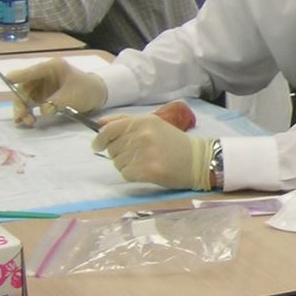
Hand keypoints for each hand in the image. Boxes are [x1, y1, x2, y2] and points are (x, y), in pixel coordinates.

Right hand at [6, 59, 106, 126]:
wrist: (98, 95)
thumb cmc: (87, 89)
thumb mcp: (73, 95)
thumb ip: (57, 102)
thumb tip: (43, 110)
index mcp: (51, 68)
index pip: (31, 71)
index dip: (18, 76)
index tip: (7, 81)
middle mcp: (43, 75)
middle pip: (24, 87)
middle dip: (20, 102)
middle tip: (22, 116)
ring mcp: (41, 86)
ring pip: (25, 97)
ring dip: (23, 109)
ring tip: (27, 121)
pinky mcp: (42, 96)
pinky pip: (30, 103)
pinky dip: (28, 112)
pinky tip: (27, 120)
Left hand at [93, 116, 212, 189]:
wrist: (198, 160)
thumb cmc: (174, 142)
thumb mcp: (152, 124)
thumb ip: (126, 121)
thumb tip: (99, 124)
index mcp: (142, 121)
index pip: (109, 130)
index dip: (100, 139)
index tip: (97, 146)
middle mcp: (141, 135)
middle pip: (112, 149)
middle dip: (120, 153)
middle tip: (139, 154)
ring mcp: (144, 153)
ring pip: (118, 163)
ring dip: (127, 165)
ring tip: (146, 161)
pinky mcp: (147, 170)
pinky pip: (126, 174)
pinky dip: (134, 175)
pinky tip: (148, 171)